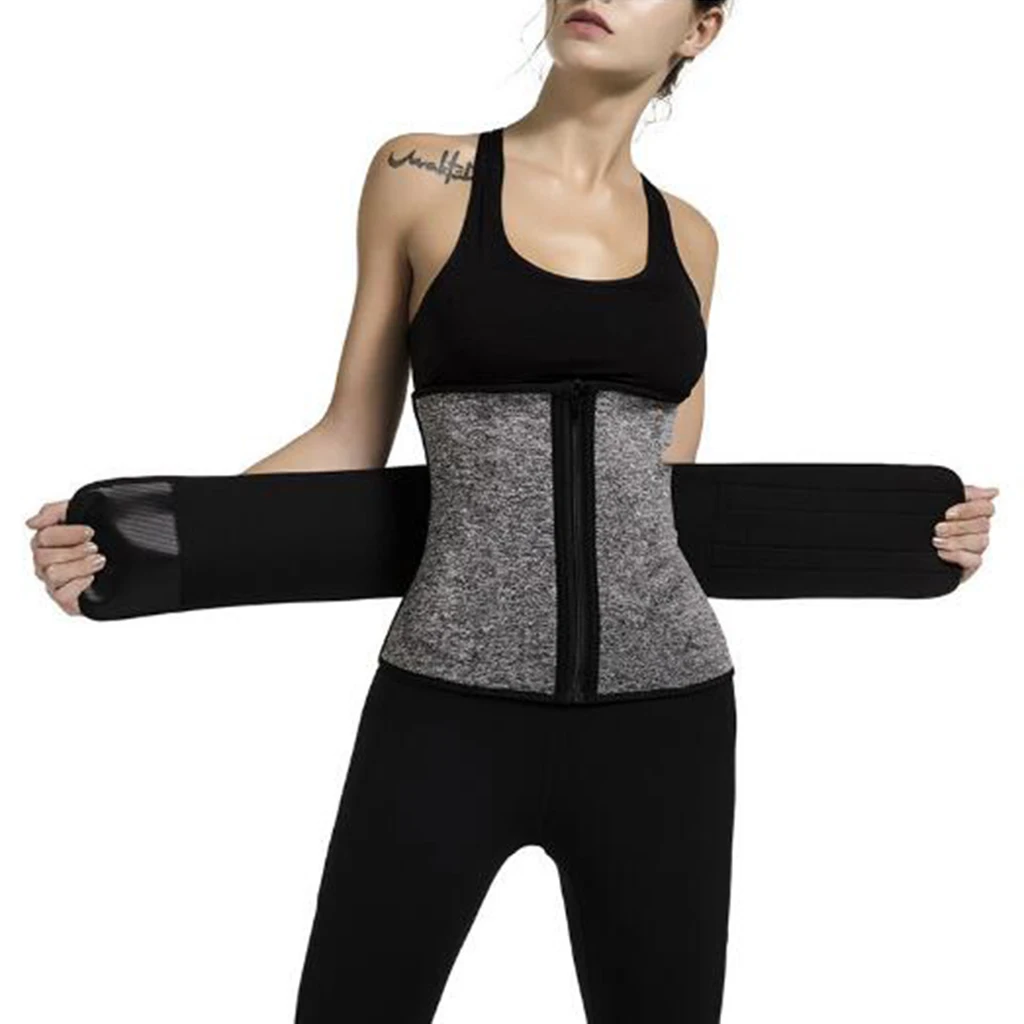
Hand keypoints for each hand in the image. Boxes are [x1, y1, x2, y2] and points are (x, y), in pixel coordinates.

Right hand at [26, 499, 105, 614]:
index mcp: (45, 542)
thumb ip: (54, 512)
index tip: (90, 531)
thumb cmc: (101, 536)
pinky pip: (61, 595)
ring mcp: (53, 582)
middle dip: (75, 550)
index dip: (68, 534)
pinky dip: (79, 584)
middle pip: (43, 557)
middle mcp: (44, 563)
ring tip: (99, 561)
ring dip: (80, 566)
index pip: (44, 537)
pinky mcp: (65, 599)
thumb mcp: (81, 513)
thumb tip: (31, 523)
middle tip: (95, 548)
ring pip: (52, 574)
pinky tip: (92, 578)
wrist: (127, 560)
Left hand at [932, 484, 997, 583]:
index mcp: (973, 512)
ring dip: (956, 541)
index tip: (948, 513)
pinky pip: (975, 560)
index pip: (986, 507)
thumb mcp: (936, 503)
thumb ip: (962, 493)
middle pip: (983, 525)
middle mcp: (978, 529)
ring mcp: (976, 547)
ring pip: (980, 542)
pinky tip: (941, 553)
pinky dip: (957, 556)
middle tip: (937, 529)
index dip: (970, 509)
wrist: (902, 548)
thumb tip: (994, 491)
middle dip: (958, 527)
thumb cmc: (922, 524)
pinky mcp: (971, 564)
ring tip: (935, 541)